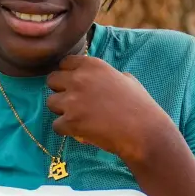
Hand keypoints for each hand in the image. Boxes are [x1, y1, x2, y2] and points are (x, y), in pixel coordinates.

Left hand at [46, 55, 173, 165]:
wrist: (145, 132)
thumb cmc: (140, 107)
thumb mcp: (127, 80)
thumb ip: (108, 75)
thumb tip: (101, 79)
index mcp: (93, 65)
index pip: (64, 63)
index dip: (68, 75)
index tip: (75, 86)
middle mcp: (79, 78)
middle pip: (52, 80)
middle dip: (60, 92)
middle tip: (74, 104)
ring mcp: (73, 100)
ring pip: (50, 103)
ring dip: (61, 111)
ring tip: (79, 119)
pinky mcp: (70, 121)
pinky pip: (56, 125)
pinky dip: (66, 130)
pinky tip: (81, 132)